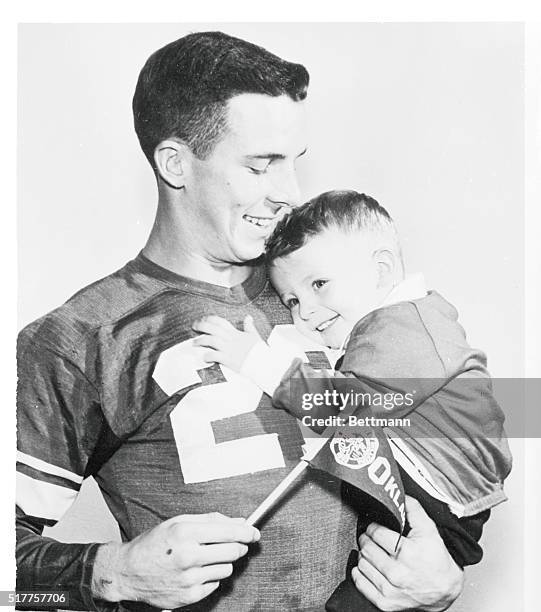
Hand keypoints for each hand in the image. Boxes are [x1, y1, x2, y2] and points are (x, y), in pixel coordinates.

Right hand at [92, 512, 259, 607]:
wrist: (129, 571)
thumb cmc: (154, 544)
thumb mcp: (179, 521)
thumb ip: (211, 520)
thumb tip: (239, 522)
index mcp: (186, 532)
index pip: (229, 532)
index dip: (247, 532)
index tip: (254, 533)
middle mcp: (188, 555)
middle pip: (233, 551)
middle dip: (238, 546)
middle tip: (235, 544)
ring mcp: (189, 578)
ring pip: (227, 569)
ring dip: (222, 562)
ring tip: (205, 558)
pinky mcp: (189, 596)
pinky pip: (215, 585)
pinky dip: (210, 577)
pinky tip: (196, 571)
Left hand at [192, 315, 262, 371]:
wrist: (263, 363)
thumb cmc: (259, 350)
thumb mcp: (254, 335)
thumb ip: (249, 326)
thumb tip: (248, 317)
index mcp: (236, 332)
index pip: (221, 322)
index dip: (210, 319)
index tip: (203, 319)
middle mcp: (231, 339)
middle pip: (213, 328)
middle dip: (202, 325)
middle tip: (194, 326)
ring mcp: (229, 349)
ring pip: (211, 340)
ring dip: (201, 340)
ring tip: (194, 342)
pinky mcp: (228, 359)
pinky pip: (215, 356)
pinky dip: (208, 356)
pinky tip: (204, 357)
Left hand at [352, 496, 463, 610]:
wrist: (445, 591)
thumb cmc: (437, 560)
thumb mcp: (429, 530)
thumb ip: (414, 509)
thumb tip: (401, 494)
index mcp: (407, 553)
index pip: (376, 532)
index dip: (374, 526)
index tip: (376, 526)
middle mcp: (397, 574)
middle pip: (367, 548)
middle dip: (367, 538)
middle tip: (371, 536)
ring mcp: (390, 590)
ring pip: (362, 564)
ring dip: (363, 554)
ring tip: (372, 550)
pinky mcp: (385, 604)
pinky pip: (360, 584)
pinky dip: (360, 573)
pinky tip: (367, 566)